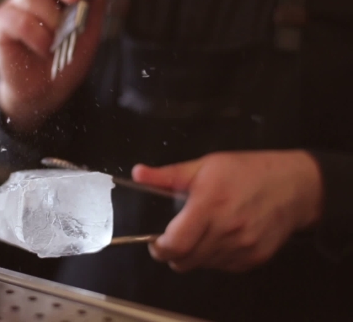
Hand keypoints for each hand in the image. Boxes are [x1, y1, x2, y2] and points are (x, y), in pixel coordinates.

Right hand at [0, 0, 106, 131]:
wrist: (46, 90)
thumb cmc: (65, 59)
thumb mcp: (88, 33)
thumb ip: (94, 7)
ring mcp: (16, 5)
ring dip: (53, 22)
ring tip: (57, 42)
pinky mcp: (3, 22)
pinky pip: (21, 21)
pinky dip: (38, 37)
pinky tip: (43, 49)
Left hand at [132, 151, 322, 272]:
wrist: (294, 186)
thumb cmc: (247, 172)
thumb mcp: (204, 166)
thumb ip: (168, 175)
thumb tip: (138, 173)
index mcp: (209, 205)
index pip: (175, 244)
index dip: (159, 248)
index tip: (156, 241)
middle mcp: (226, 230)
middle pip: (184, 261)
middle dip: (173, 252)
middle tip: (175, 237)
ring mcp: (242, 247)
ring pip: (201, 265)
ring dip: (194, 255)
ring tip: (202, 232)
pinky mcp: (254, 259)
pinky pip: (222, 267)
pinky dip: (214, 257)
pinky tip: (220, 237)